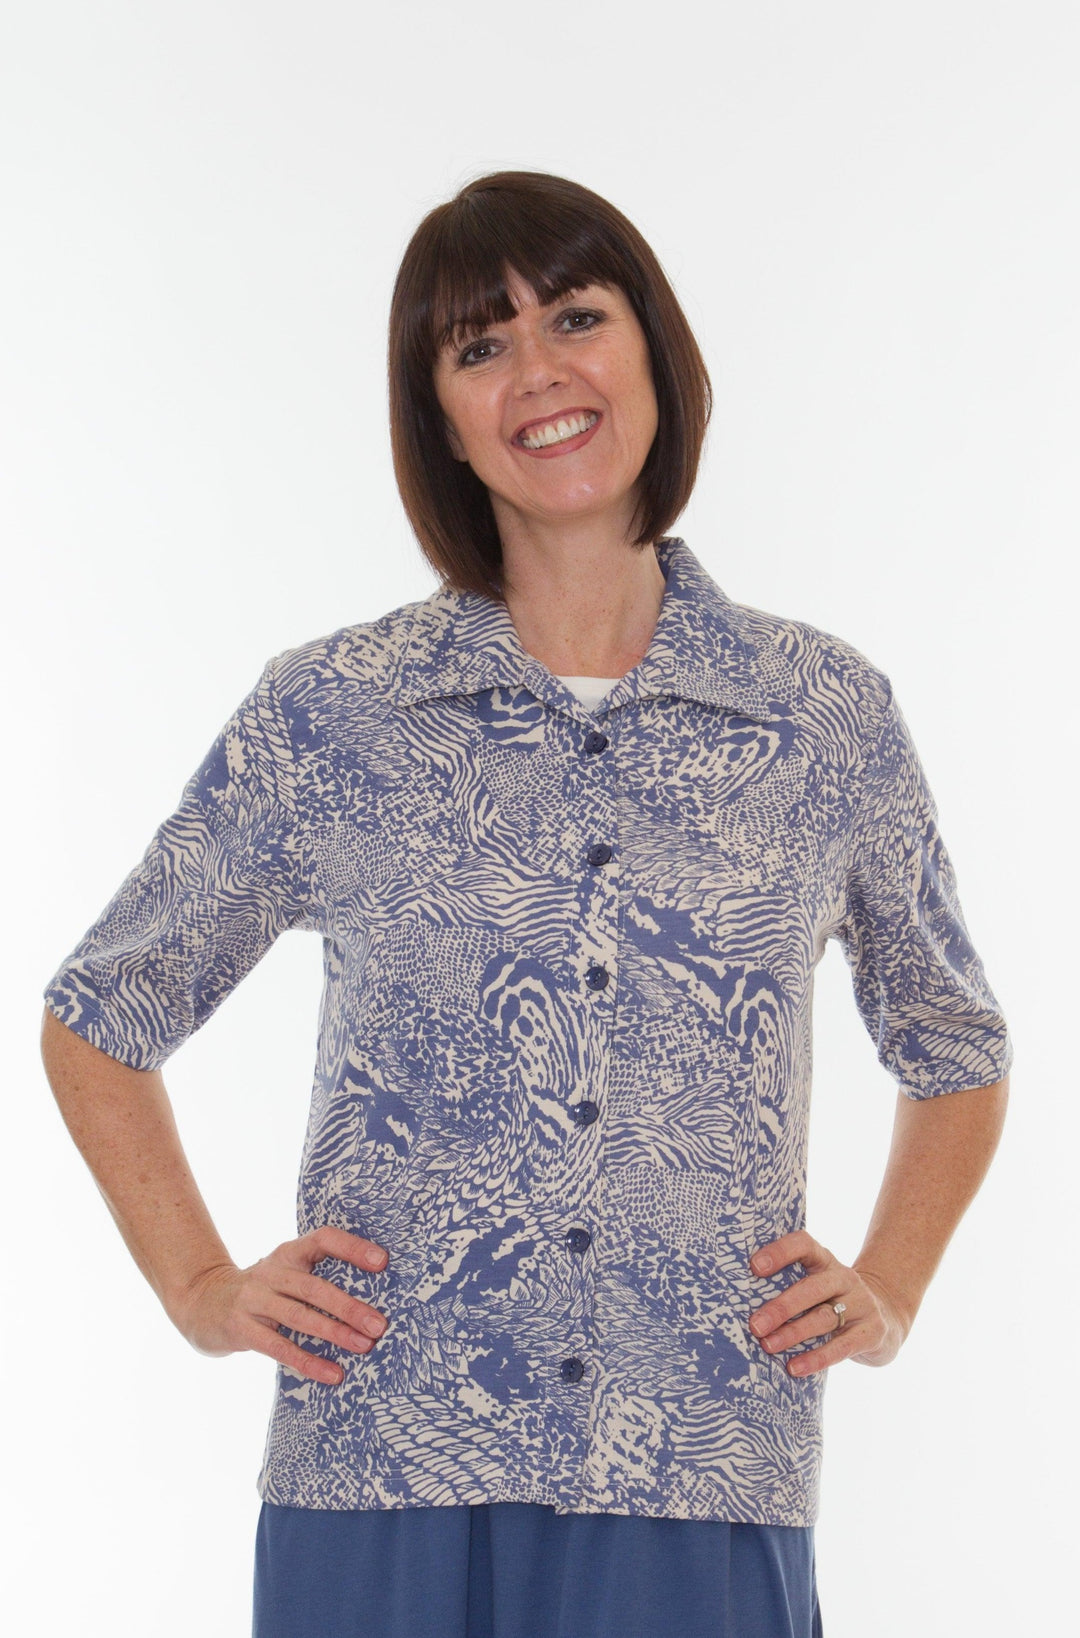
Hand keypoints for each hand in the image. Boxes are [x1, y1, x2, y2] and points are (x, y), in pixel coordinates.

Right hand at [170, 1226, 390, 1385]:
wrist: (201, 1302)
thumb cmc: (262, 1291)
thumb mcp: (285, 1274)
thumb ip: (317, 1279)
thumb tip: (372, 1303)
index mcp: (288, 1253)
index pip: (323, 1239)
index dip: (352, 1248)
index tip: (383, 1261)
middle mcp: (271, 1272)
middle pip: (314, 1286)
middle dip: (349, 1306)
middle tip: (379, 1324)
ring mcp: (253, 1300)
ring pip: (298, 1316)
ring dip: (334, 1333)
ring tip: (364, 1347)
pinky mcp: (240, 1328)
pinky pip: (279, 1347)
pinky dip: (308, 1361)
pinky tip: (333, 1374)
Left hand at [747, 1230, 910, 1375]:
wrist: (888, 1318)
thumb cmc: (833, 1302)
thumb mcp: (817, 1287)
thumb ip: (790, 1287)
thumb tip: (736, 1303)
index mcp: (825, 1261)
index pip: (804, 1244)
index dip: (780, 1252)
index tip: (754, 1267)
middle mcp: (845, 1278)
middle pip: (812, 1288)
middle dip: (781, 1306)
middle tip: (754, 1324)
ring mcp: (862, 1304)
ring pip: (824, 1318)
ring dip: (793, 1333)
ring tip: (767, 1346)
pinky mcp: (873, 1332)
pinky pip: (842, 1346)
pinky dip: (817, 1358)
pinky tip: (794, 1368)